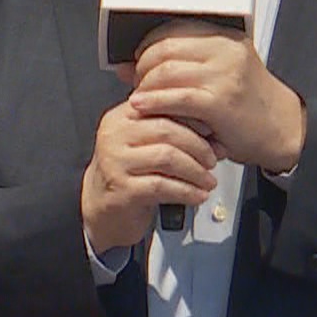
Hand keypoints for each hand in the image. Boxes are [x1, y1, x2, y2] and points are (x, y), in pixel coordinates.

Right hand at [81, 98, 219, 251]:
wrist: (103, 210)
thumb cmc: (130, 175)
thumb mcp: (146, 145)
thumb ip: (172, 132)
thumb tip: (213, 130)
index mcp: (122, 115)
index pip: (162, 106)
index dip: (192, 118)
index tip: (213, 132)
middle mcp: (114, 134)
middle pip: (167, 130)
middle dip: (198, 146)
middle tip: (213, 159)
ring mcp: (115, 161)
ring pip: (167, 157)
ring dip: (195, 171)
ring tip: (208, 180)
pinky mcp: (121, 188)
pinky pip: (162, 186)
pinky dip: (186, 191)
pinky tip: (197, 196)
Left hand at [125, 20, 305, 172]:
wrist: (283, 128)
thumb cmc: (248, 104)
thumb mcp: (218, 75)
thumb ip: (178, 67)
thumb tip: (127, 66)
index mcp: (224, 38)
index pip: (172, 30)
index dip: (146, 45)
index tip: (136, 60)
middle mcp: (225, 52)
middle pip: (165, 49)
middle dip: (142, 66)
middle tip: (135, 83)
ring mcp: (225, 76)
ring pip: (167, 72)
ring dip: (144, 86)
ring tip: (139, 98)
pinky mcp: (221, 102)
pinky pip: (177, 97)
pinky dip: (153, 101)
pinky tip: (141, 107)